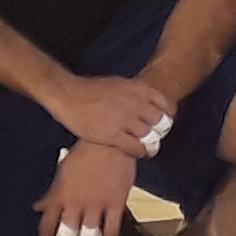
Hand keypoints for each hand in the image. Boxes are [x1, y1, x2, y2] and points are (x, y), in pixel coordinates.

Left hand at [36, 140, 136, 235]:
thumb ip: (51, 193)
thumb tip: (37, 207)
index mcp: (60, 195)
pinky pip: (111, 230)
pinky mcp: (116, 204)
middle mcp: (76, 203)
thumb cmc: (84, 154)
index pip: (47, 225)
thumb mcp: (62, 172)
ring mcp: (96, 205)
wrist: (110, 142)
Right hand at [45, 70, 175, 158]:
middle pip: (161, 123)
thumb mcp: (119, 84)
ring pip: (150, 137)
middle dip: (160, 132)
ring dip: (150, 144)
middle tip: (155, 136)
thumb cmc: (91, 89)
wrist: (68, 95)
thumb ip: (136, 94)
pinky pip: (136, 148)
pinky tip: (135, 152)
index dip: (168, 117)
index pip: (167, 106)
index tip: (163, 122)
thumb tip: (149, 103)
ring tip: (147, 147)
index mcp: (138, 89)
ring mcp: (125, 120)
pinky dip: (139, 152)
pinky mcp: (113, 135)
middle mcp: (135, 103)